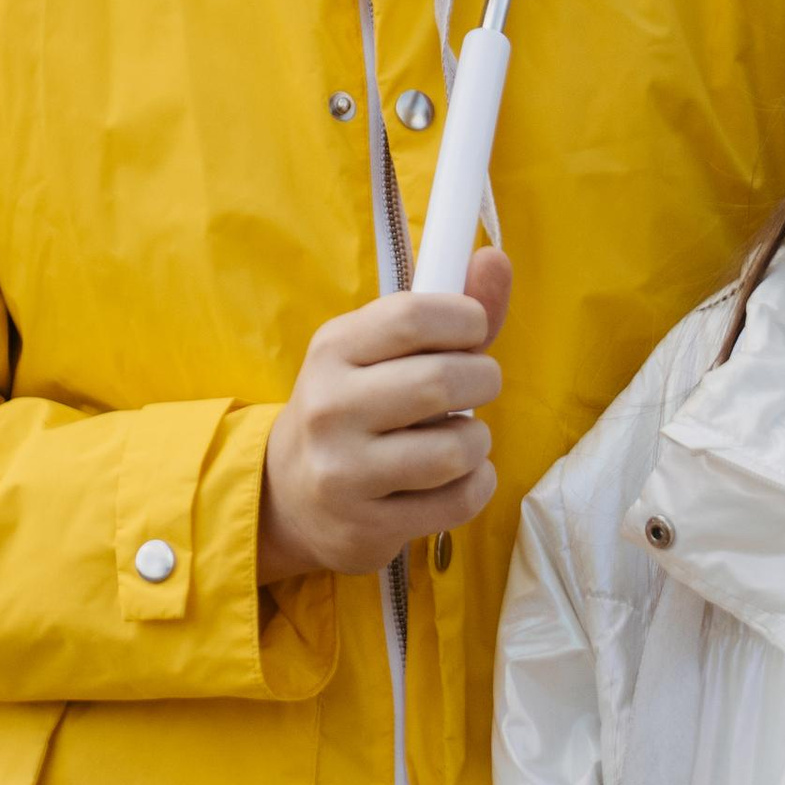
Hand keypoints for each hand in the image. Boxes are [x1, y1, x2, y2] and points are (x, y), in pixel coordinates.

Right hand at [259, 247, 510, 582]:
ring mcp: (344, 472)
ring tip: (459, 437)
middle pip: (442, 381)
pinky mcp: (366, 526)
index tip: (474, 333)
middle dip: (483, 380)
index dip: (466, 319)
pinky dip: (476, 483)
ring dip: (477, 439)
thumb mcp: (383, 351)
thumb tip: (496, 259)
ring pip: (457, 448)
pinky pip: (459, 499)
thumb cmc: (356, 407)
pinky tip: (456, 477)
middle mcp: (330, 408)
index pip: (414, 316)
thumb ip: (448, 310)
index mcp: (333, 349)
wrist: (288, 496)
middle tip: (477, 387)